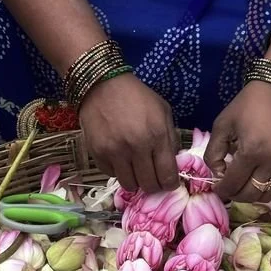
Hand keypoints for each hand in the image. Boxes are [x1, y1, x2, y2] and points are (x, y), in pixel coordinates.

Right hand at [79, 74, 178, 192]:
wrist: (102, 84)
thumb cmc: (137, 97)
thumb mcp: (163, 111)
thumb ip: (170, 139)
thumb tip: (173, 165)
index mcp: (157, 135)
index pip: (167, 176)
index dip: (170, 184)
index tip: (169, 183)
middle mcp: (136, 146)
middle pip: (149, 185)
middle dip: (153, 185)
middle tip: (152, 178)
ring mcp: (115, 152)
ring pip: (129, 185)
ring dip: (135, 181)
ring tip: (136, 170)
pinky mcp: (98, 153)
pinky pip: (112, 174)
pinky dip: (118, 171)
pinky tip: (120, 158)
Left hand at [205, 82, 270, 201]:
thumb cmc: (247, 104)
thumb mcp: (222, 125)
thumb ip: (213, 152)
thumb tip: (217, 173)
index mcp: (250, 152)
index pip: (233, 184)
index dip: (221, 190)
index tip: (216, 187)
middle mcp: (269, 162)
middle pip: (249, 194)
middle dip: (234, 194)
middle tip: (227, 187)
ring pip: (265, 195)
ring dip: (250, 195)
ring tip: (242, 185)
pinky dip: (265, 189)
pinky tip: (255, 180)